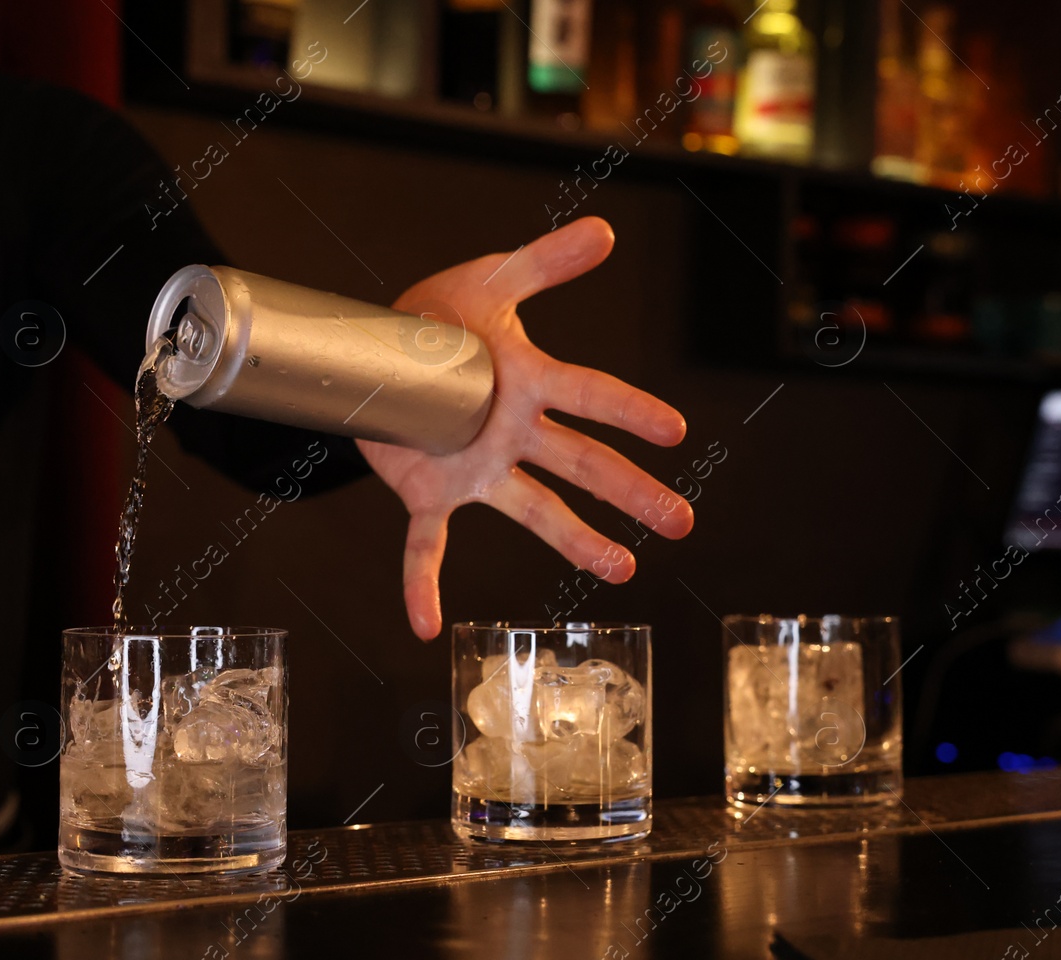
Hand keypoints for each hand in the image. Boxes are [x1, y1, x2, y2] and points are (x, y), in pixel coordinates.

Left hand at [359, 217, 694, 639]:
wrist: (377, 353)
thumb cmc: (441, 317)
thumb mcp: (491, 282)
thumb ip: (544, 261)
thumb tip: (605, 232)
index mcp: (530, 383)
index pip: (591, 397)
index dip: (630, 411)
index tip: (674, 432)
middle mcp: (515, 433)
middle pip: (583, 464)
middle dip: (633, 492)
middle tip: (683, 521)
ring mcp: (476, 470)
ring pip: (534, 510)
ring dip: (576, 542)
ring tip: (624, 570)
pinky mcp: (429, 496)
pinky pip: (426, 546)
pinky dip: (422, 585)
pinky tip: (424, 625)